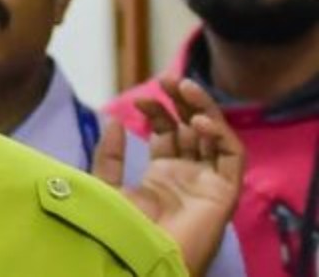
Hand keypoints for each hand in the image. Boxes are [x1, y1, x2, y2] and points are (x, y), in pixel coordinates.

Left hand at [91, 77, 243, 276]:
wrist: (133, 258)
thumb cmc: (118, 230)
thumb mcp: (106, 186)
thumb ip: (109, 156)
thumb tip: (114, 120)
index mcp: (161, 176)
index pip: (167, 132)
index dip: (156, 112)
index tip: (138, 99)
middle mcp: (187, 177)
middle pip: (192, 129)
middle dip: (182, 101)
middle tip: (167, 79)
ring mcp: (206, 184)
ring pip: (215, 137)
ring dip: (203, 108)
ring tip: (185, 87)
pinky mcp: (223, 194)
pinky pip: (231, 158)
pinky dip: (220, 134)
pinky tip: (199, 121)